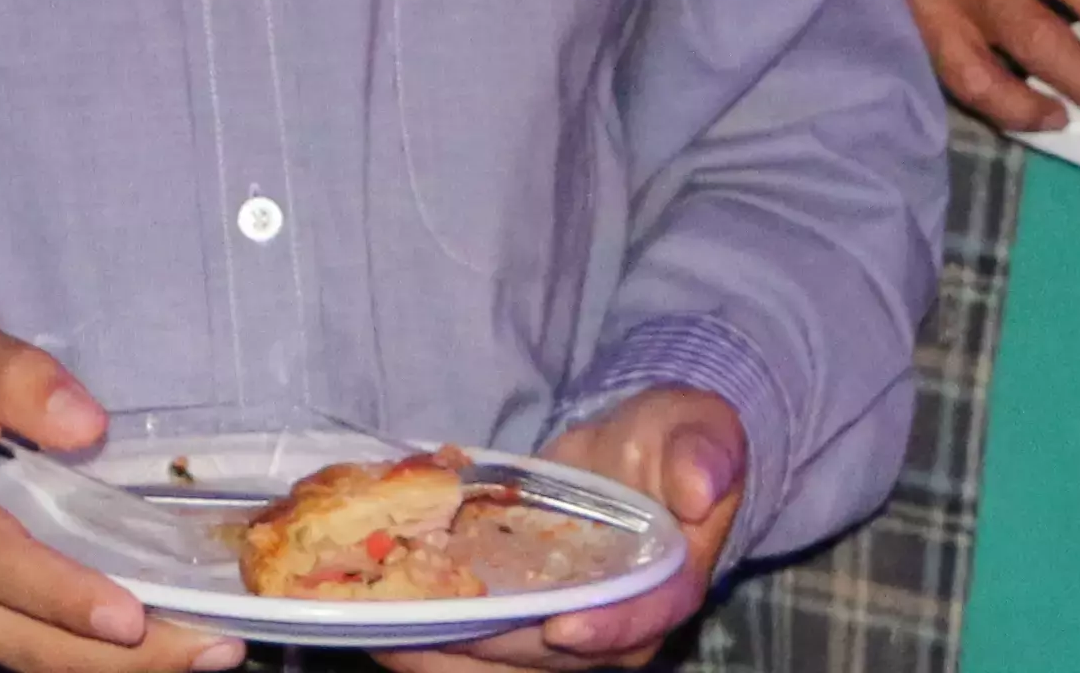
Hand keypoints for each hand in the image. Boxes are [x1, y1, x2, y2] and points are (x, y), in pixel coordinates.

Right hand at [0, 326, 237, 672]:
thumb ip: (20, 379)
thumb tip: (90, 425)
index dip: (62, 597)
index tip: (130, 618)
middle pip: (23, 640)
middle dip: (122, 660)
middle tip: (214, 650)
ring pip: (22, 661)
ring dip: (111, 671)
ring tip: (201, 655)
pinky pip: (10, 656)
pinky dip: (76, 661)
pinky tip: (143, 651)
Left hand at [375, 388, 745, 671]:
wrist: (641, 457)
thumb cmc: (672, 441)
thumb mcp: (696, 429)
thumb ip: (701, 452)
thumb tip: (701, 485)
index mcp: (666, 587)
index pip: (636, 622)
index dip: (600, 630)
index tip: (560, 626)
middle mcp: (614, 628)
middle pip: (549, 653)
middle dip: (491, 641)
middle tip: (429, 619)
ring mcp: (563, 633)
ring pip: (502, 663)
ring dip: (442, 649)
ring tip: (383, 624)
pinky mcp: (521, 624)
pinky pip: (473, 646)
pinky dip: (427, 637)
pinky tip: (377, 619)